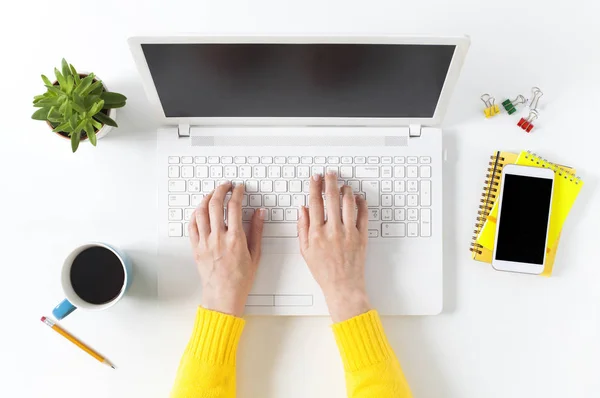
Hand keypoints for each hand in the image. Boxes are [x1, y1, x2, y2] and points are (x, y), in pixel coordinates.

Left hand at [189, 182, 265, 316]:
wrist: (223, 297)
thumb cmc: (240, 279)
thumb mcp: (255, 254)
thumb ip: (256, 230)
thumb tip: (259, 212)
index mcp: (235, 239)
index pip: (234, 206)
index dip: (237, 193)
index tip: (239, 188)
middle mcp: (218, 238)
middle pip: (215, 204)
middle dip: (221, 190)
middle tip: (226, 186)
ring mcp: (205, 243)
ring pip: (201, 212)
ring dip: (206, 198)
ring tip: (213, 194)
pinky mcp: (196, 248)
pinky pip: (192, 225)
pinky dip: (196, 214)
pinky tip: (200, 210)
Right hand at [297, 172, 370, 322]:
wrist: (343, 286)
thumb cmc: (323, 271)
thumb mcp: (305, 251)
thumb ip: (302, 228)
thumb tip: (302, 209)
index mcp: (316, 233)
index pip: (315, 203)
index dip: (315, 187)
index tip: (315, 178)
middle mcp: (333, 230)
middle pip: (331, 199)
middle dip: (330, 182)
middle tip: (330, 173)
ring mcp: (349, 233)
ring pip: (348, 203)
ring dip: (346, 190)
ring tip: (343, 185)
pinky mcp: (362, 237)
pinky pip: (363, 215)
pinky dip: (361, 204)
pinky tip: (358, 198)